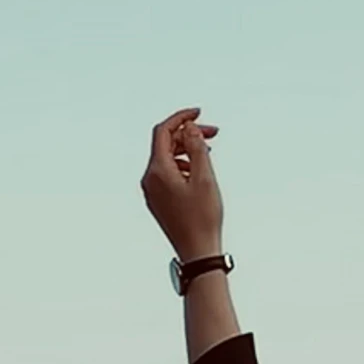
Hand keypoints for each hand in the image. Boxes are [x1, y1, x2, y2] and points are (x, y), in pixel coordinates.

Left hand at [141, 106, 223, 260]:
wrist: (196, 251)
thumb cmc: (203, 217)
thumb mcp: (205, 177)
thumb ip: (197, 148)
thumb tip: (188, 128)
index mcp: (157, 171)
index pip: (162, 132)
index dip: (180, 118)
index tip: (199, 112)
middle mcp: (149, 179)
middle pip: (164, 145)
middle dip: (187, 134)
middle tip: (213, 133)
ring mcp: (152, 191)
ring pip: (166, 159)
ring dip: (186, 149)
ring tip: (209, 151)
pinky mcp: (159, 200)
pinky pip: (167, 173)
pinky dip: (183, 164)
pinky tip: (200, 170)